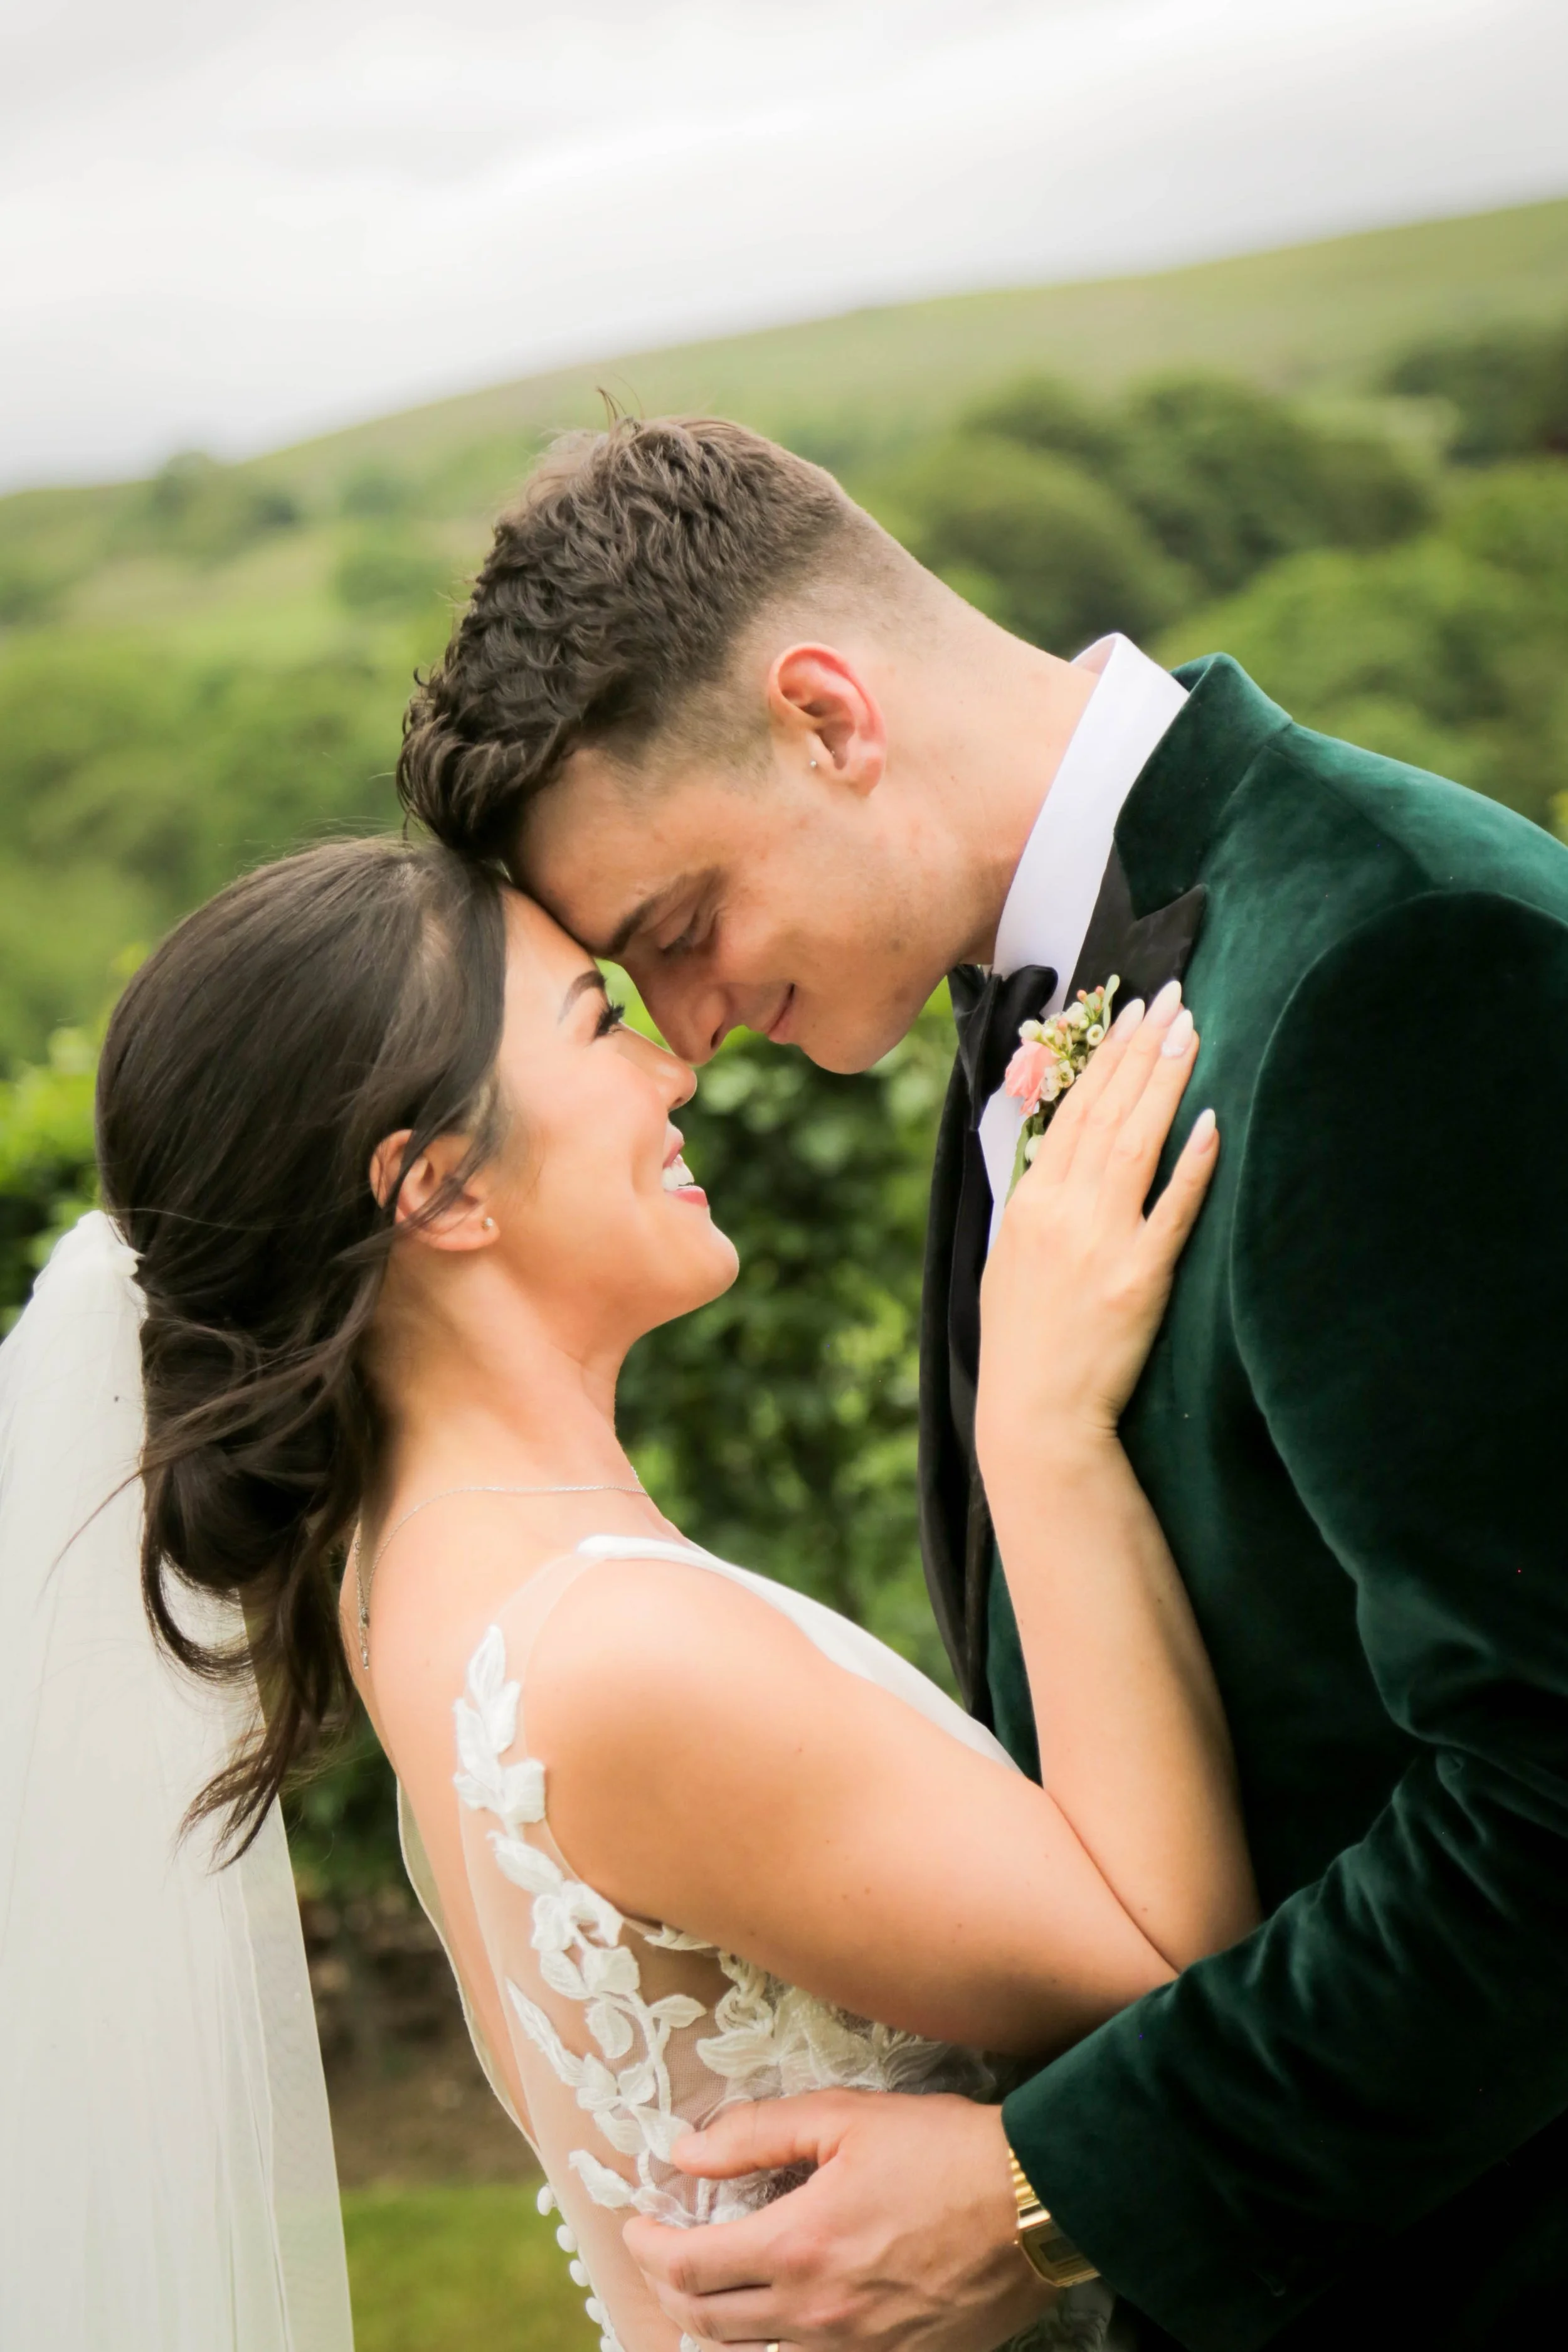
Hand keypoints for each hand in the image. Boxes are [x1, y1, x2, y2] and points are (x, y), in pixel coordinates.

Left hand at [623, 2090, 1054, 2351]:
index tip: (636, 2225)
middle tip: (662, 2255)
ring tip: (707, 2292)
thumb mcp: (846, 2117)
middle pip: (707, 2322)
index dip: (648, 2248)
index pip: (688, 2268)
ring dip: (713, 2328)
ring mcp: (855, 2350)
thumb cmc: (944, 2149)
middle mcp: (816, 2313)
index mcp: (798, 2246)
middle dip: (669, 2289)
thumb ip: (756, 2135)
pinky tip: (774, 2322)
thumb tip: (686, 2155)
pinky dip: (775, 2349)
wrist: (1037, 2205)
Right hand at [976, 979, 1216, 1470]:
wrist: (1036, 1416)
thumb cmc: (1022, 1339)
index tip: (1130, 1012)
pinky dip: (1193, 1162)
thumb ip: (1033, 1196)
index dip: (1104, 1057)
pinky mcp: (1139, 1277)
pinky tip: (1212, 1120)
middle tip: (1172, 998)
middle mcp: (1062, 1211)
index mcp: (1027, 1201)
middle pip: (1108, 1111)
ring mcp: (1101, 1241)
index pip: (1072, 1110)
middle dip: (1141, 1048)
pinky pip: (1172, 1208)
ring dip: (1166, 1081)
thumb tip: (1058, 1141)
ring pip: (1138, 1142)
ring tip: (1190, 1030)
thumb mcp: (1006, 1255)